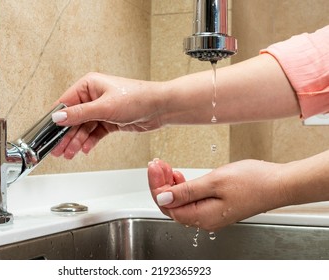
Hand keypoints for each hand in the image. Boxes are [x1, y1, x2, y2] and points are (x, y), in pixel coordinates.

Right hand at [51, 72, 164, 158]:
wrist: (160, 107)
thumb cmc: (137, 98)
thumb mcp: (104, 107)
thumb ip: (79, 114)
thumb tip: (57, 118)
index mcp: (89, 85)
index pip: (66, 103)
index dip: (56, 120)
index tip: (48, 134)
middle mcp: (94, 96)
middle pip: (74, 118)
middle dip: (66, 135)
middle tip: (58, 150)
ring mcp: (102, 109)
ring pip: (84, 128)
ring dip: (77, 141)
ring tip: (70, 154)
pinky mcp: (110, 120)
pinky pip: (95, 132)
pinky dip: (90, 141)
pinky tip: (85, 149)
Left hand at [147, 159, 288, 231]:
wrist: (279, 183)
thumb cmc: (253, 182)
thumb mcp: (214, 182)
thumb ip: (186, 192)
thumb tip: (162, 198)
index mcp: (202, 216)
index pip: (167, 205)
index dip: (156, 186)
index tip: (154, 167)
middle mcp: (205, 218)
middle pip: (172, 204)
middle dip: (161, 184)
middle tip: (158, 164)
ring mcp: (210, 213)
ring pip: (180, 201)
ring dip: (170, 184)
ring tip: (166, 167)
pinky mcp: (215, 205)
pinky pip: (191, 199)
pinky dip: (183, 186)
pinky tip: (180, 176)